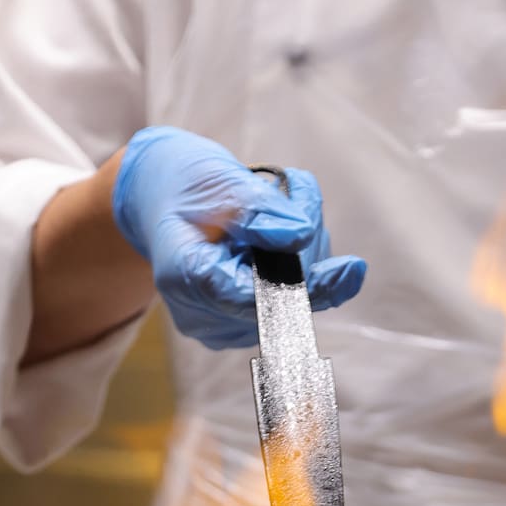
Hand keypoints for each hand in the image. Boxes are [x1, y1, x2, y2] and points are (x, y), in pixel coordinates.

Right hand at [111, 126, 365, 349]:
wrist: (157, 198)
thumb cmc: (184, 183)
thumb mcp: (218, 179)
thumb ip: (260, 209)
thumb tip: (302, 235)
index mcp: (189, 277)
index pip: (257, 295)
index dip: (308, 285)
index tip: (349, 271)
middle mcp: (204, 314)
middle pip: (283, 298)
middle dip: (305, 246)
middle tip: (294, 189)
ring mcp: (221, 327)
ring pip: (292, 301)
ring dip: (302, 249)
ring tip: (274, 202)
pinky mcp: (238, 326)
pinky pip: (287, 302)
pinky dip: (293, 263)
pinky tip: (270, 232)